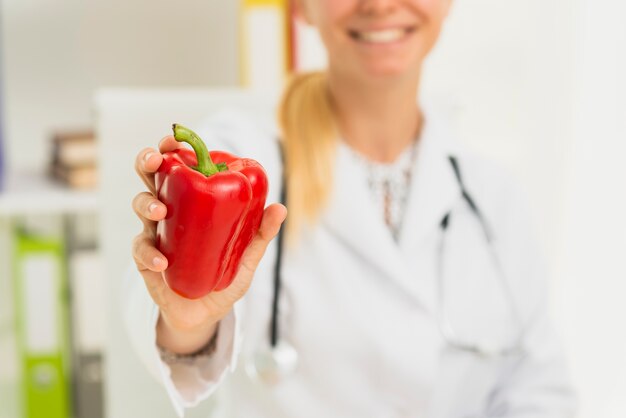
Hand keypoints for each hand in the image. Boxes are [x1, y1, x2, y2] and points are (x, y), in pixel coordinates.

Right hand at [132, 136, 286, 353]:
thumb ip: (260, 234)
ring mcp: (155, 233)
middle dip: (148, 162)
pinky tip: (163, 262)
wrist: (205, 313)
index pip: (179, 167)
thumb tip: (280, 208)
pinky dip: (150, 254)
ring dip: (147, 204)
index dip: (172, 149)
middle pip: (150, 177)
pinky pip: (141, 250)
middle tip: (156, 159)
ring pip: (140, 206)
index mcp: (191, 202)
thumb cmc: (224, 276)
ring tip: (161, 212)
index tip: (175, 138)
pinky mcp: (146, 259)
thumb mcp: (246, 255)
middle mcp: (169, 211)